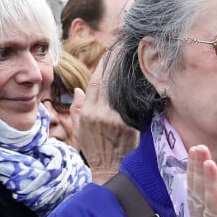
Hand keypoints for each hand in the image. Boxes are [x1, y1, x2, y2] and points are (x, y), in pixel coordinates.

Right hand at [72, 58, 138, 183]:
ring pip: (121, 90)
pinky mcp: (128, 125)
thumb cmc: (93, 149)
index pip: (95, 82)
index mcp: (88, 113)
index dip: (102, 65)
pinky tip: (139, 80)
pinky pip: (130, 103)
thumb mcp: (79, 129)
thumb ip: (78, 108)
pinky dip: (134, 91)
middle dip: (115, 63)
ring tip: (132, 57)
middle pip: (108, 81)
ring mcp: (115, 119)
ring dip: (126, 73)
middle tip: (123, 47)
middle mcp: (100, 114)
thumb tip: (77, 90)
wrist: (108, 169)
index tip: (109, 52)